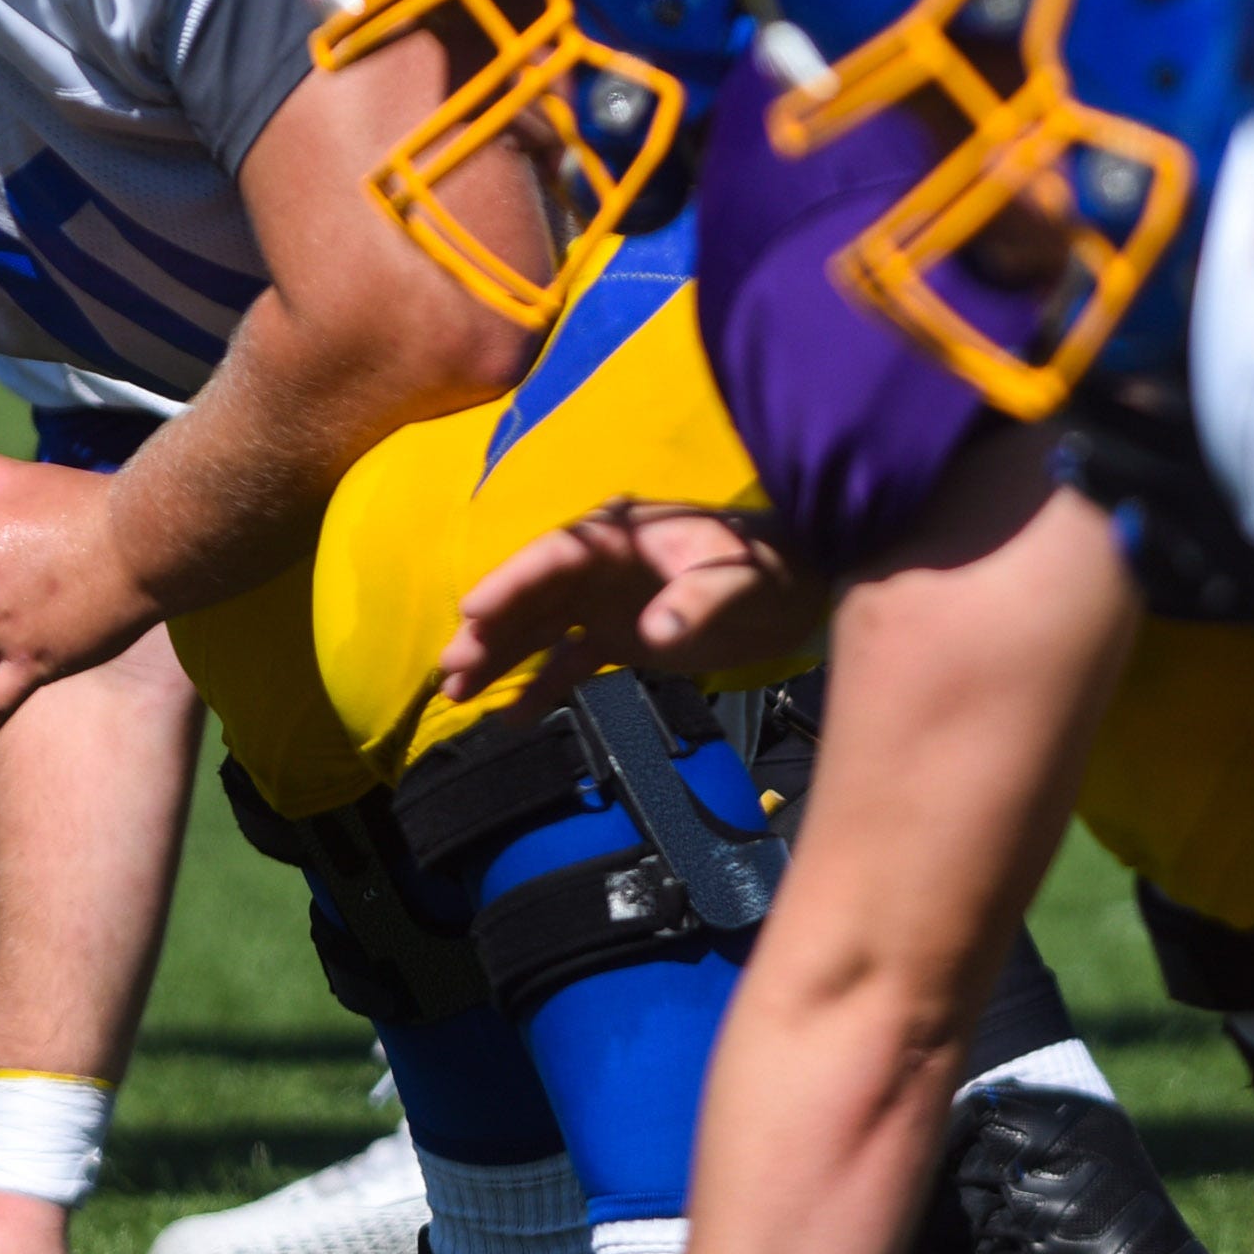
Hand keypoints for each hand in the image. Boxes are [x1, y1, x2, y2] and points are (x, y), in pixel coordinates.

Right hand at [438, 501, 822, 701]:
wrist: (802, 591)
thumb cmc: (772, 569)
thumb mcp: (742, 582)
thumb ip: (700, 602)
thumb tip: (656, 633)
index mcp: (621, 535)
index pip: (553, 557)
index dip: (509, 583)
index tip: (470, 610)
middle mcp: (601, 566)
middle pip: (532, 597)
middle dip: (489, 630)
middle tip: (452, 669)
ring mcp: (606, 603)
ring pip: (539, 631)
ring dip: (499, 660)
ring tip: (457, 695)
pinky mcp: (620, 638)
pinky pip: (568, 663)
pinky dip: (540, 688)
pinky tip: (509, 719)